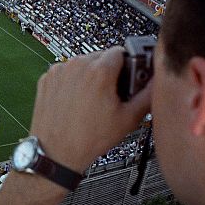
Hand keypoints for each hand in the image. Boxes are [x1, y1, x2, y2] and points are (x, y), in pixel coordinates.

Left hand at [29, 47, 151, 171]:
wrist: (56, 152)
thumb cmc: (88, 139)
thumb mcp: (128, 119)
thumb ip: (148, 95)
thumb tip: (157, 82)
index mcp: (99, 71)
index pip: (121, 51)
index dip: (129, 63)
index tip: (130, 75)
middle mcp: (77, 66)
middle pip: (101, 57)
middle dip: (110, 71)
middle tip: (113, 93)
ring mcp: (59, 71)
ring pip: (82, 64)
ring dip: (90, 75)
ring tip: (93, 100)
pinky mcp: (47, 79)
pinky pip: (66, 72)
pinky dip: (73, 82)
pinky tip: (77, 101)